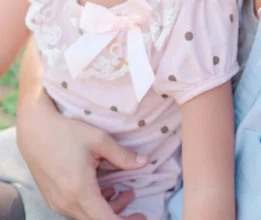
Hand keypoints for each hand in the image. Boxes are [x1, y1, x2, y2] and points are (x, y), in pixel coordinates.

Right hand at [17, 100, 147, 219]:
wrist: (35, 129)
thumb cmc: (66, 132)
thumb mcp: (98, 140)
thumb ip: (122, 156)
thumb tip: (145, 162)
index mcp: (80, 190)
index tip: (141, 217)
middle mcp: (66, 203)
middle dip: (119, 215)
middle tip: (135, 203)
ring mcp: (57, 203)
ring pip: (87, 216)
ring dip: (106, 208)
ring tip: (122, 191)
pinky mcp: (53, 198)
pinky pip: (76, 209)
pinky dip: (93, 204)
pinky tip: (104, 189)